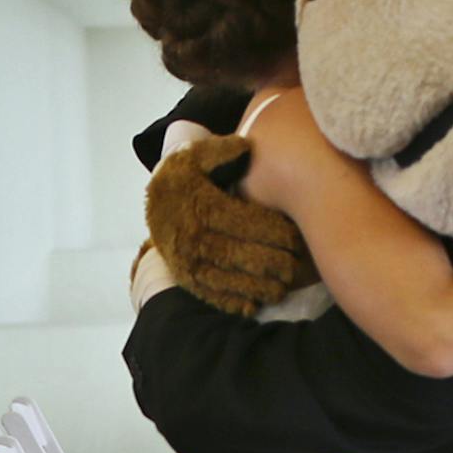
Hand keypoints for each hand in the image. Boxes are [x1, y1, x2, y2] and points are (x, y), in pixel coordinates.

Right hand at [144, 134, 316, 316]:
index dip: (273, 233)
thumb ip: (221, 149)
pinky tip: (254, 305)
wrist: (155, 198)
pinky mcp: (183, 276)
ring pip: (225, 278)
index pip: (243, 222)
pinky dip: (232, 302)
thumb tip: (245, 147)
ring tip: (282, 289)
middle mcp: (191, 235)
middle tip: (297, 268)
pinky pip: (208, 293)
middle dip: (269, 263)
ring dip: (255, 287)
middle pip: (237, 254)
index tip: (297, 239)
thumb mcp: (196, 154)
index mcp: (199, 205)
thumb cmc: (186, 174)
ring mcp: (185, 259)